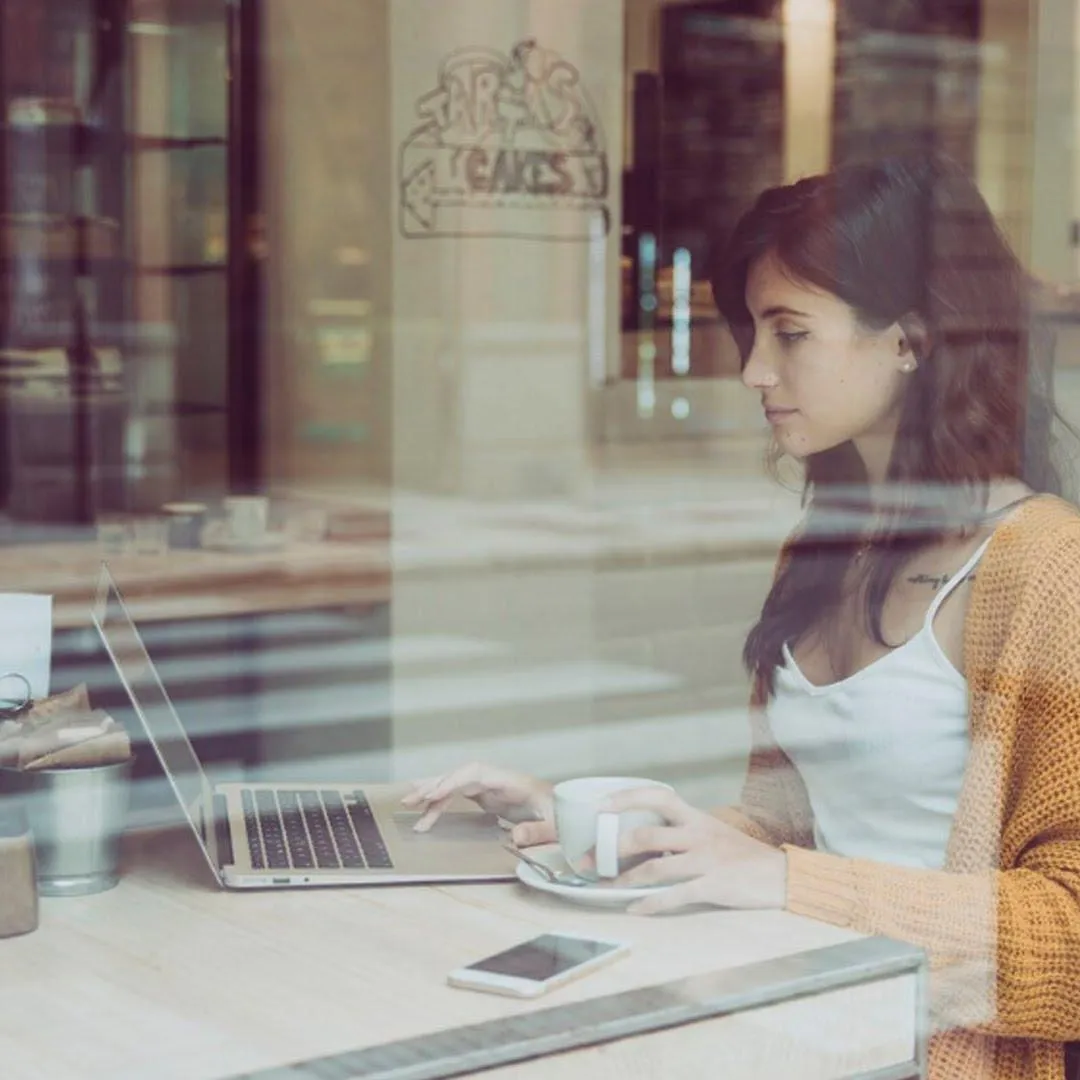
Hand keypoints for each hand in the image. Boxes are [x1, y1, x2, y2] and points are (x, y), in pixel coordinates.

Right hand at [401, 763, 554, 846]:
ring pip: (457, 784)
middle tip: (410, 799)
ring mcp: (493, 788)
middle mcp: (499, 780)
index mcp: (513, 782)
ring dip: (433, 793)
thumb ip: (537, 831)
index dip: (454, 780)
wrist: (571, 811)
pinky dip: (443, 804)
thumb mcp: (557, 826)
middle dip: (434, 784)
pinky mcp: (490, 798)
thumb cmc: (565, 815)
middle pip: (460, 775)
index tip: (435, 794)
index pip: (476, 773)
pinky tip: (428, 815)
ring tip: (409, 805)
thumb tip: (516, 836)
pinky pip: (460, 795)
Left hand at [602, 786, 786, 914]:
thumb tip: (644, 838)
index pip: (657, 796)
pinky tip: (636, 909)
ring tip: (609, 887)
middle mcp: (697, 834)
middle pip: (647, 835)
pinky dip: (651, 904)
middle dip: (613, 848)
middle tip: (590, 859)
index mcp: (696, 817)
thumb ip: (682, 832)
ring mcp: (705, 860)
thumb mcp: (713, 832)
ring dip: (626, 880)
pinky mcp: (713, 885)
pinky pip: (675, 895)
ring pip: (656, 868)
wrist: (782, 875)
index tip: (600, 805)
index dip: (626, 797)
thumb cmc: (743, 855)